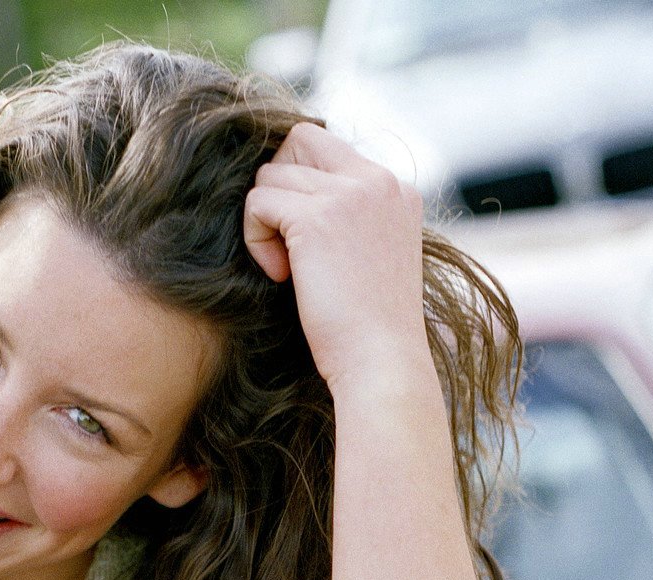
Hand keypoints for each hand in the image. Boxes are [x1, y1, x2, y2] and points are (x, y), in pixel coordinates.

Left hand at [242, 121, 432, 394]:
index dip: (302, 184)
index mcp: (397, 189)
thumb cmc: (372, 333)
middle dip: (278, 187)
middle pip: (298, 142)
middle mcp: (378, 180)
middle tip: (286, 241)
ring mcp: (349, 194)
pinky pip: (258, 201)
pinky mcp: (317, 218)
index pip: (330, 148)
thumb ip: (353, 220)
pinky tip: (279, 275)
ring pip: (272, 175)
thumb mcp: (375, 260)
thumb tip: (300, 201)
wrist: (382, 364)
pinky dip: (256, 238)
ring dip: (266, 222)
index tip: (307, 240)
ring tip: (287, 270)